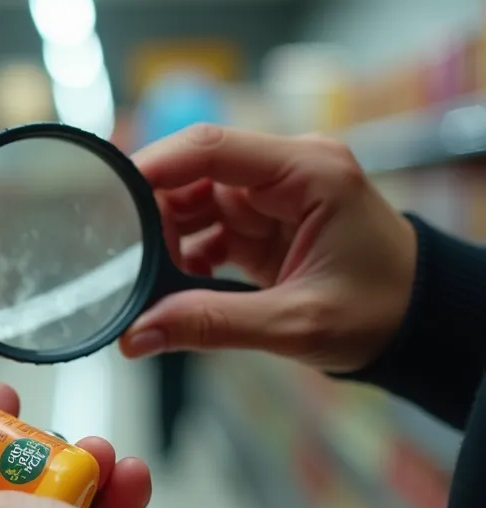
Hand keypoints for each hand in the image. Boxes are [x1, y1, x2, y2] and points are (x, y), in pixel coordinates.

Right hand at [120, 124, 416, 372]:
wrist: (420, 324)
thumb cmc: (381, 312)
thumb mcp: (295, 323)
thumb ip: (212, 326)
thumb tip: (138, 336)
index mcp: (309, 173)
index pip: (213, 148)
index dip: (155, 165)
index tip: (109, 195)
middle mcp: (288, 172)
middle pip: (194, 173)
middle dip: (153, 216)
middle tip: (122, 263)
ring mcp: (273, 195)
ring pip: (193, 201)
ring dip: (164, 239)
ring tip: (146, 282)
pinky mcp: (263, 221)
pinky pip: (205, 226)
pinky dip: (183, 255)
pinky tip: (173, 287)